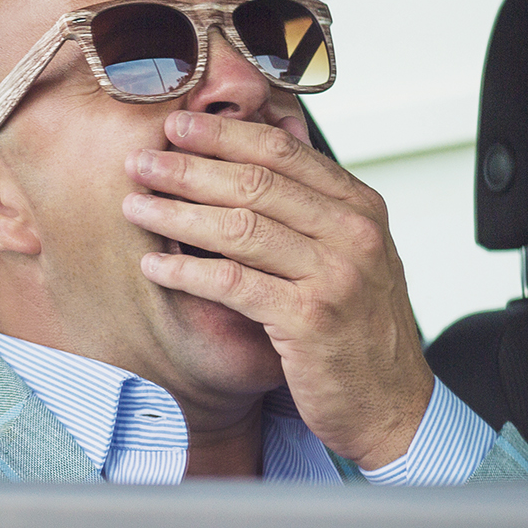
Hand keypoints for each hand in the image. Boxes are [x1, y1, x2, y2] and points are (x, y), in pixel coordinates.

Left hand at [122, 110, 433, 466]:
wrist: (391, 403)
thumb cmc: (361, 329)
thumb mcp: (352, 253)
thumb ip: (314, 201)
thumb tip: (276, 134)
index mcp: (361, 207)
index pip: (283, 151)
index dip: (223, 133)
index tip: (176, 124)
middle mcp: (352, 233)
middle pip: (255, 182)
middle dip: (188, 168)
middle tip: (141, 161)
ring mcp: (335, 275)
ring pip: (239, 227)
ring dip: (177, 214)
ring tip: (136, 206)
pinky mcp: (309, 319)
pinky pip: (233, 283)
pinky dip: (187, 272)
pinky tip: (156, 267)